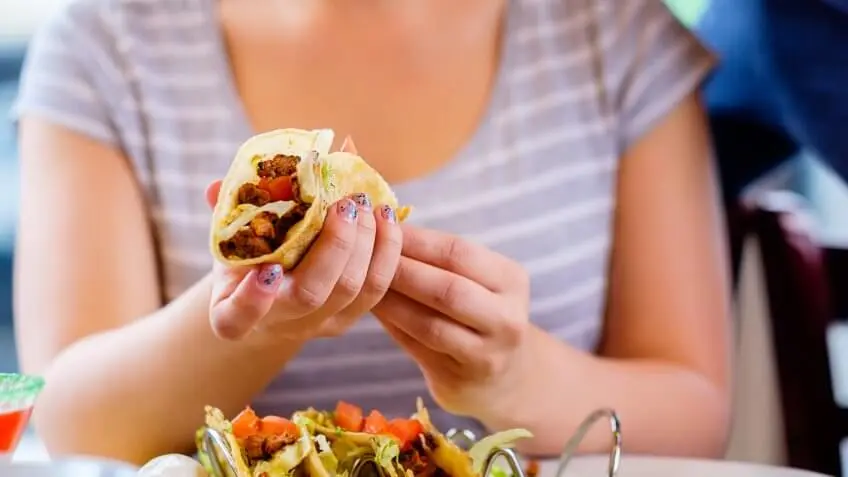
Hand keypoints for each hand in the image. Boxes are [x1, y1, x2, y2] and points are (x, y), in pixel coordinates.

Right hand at [204, 180, 402, 341]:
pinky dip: (387, 249)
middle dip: (334, 246)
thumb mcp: (229, 236)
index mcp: (233, 312)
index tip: (268, 271)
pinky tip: (385, 216)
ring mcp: (318, 325)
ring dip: (366, 242)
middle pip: (311, 295)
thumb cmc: (245, 257)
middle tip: (344, 205)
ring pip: (352, 290)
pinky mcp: (350, 317)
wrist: (269, 292)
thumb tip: (216, 187)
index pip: (235, 319)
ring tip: (366, 203)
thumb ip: (224, 212)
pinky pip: (377, 289)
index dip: (251, 301)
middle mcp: (277, 325)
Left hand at [372, 226, 530, 416]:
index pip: (459, 253)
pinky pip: (417, 348)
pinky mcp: (460, 380)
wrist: (506, 376)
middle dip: (402, 270)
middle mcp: (507, 318)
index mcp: (512, 280)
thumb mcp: (480, 282)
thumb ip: (440, 261)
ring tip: (363, 282)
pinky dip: (391, 325)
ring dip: (391, 301)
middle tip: (366, 255)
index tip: (382, 226)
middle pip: (447, 289)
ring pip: (429, 324)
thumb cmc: (481, 313)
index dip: (417, 240)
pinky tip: (371, 309)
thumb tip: (384, 228)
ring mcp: (487, 355)